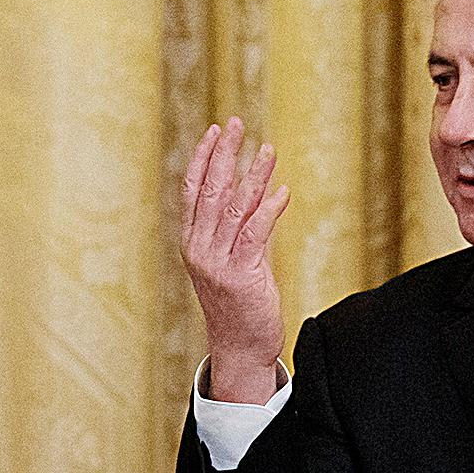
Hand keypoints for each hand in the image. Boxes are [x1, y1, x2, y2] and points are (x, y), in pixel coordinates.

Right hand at [179, 117, 289, 403]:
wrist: (240, 348)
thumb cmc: (241, 304)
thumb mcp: (237, 259)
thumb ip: (243, 227)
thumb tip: (260, 189)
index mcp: (193, 242)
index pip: (192, 190)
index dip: (203, 158)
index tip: (215, 131)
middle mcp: (200, 249)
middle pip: (209, 191)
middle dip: (224, 154)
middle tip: (236, 124)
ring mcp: (217, 263)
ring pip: (232, 208)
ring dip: (252, 175)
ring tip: (267, 149)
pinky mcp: (240, 276)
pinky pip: (254, 234)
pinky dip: (268, 209)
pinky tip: (282, 191)